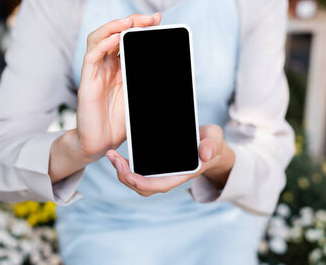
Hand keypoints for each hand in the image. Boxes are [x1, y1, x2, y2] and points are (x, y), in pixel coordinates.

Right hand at [74, 12, 161, 161]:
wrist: (101, 145)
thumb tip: (174, 69)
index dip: (141, 26)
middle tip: (151, 18)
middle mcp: (106, 64)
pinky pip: (92, 56)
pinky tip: (116, 38)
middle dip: (132, 21)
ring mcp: (95, 71)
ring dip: (114, 26)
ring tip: (131, 22)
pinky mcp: (87, 81)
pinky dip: (103, 43)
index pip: (128, 37)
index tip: (158, 19)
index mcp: (120, 66)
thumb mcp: (142, 98)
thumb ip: (151, 82)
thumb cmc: (121, 122)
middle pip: (114, 32)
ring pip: (98, 38)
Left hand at [105, 124, 235, 195]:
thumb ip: (212, 145)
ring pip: (136, 179)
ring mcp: (160, 172)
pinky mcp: (154, 164)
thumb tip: (204, 153)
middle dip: (125, 176)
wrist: (208, 144)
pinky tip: (115, 154)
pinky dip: (125, 164)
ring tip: (111, 156)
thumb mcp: (214, 139)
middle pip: (142, 186)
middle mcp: (168, 177)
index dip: (141, 183)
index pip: (158, 185)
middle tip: (113, 159)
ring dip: (121, 170)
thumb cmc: (211, 143)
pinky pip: (136, 169)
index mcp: (181, 174)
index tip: (128, 175)